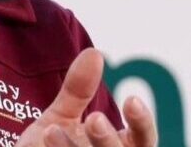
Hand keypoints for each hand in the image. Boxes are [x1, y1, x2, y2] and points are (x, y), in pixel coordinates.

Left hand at [14, 48, 157, 145]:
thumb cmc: (49, 145)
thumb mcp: (62, 114)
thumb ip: (78, 89)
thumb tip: (94, 53)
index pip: (144, 140)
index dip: (141, 122)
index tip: (131, 99)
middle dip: (108, 141)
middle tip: (95, 119)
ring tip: (52, 131)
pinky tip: (45, 137)